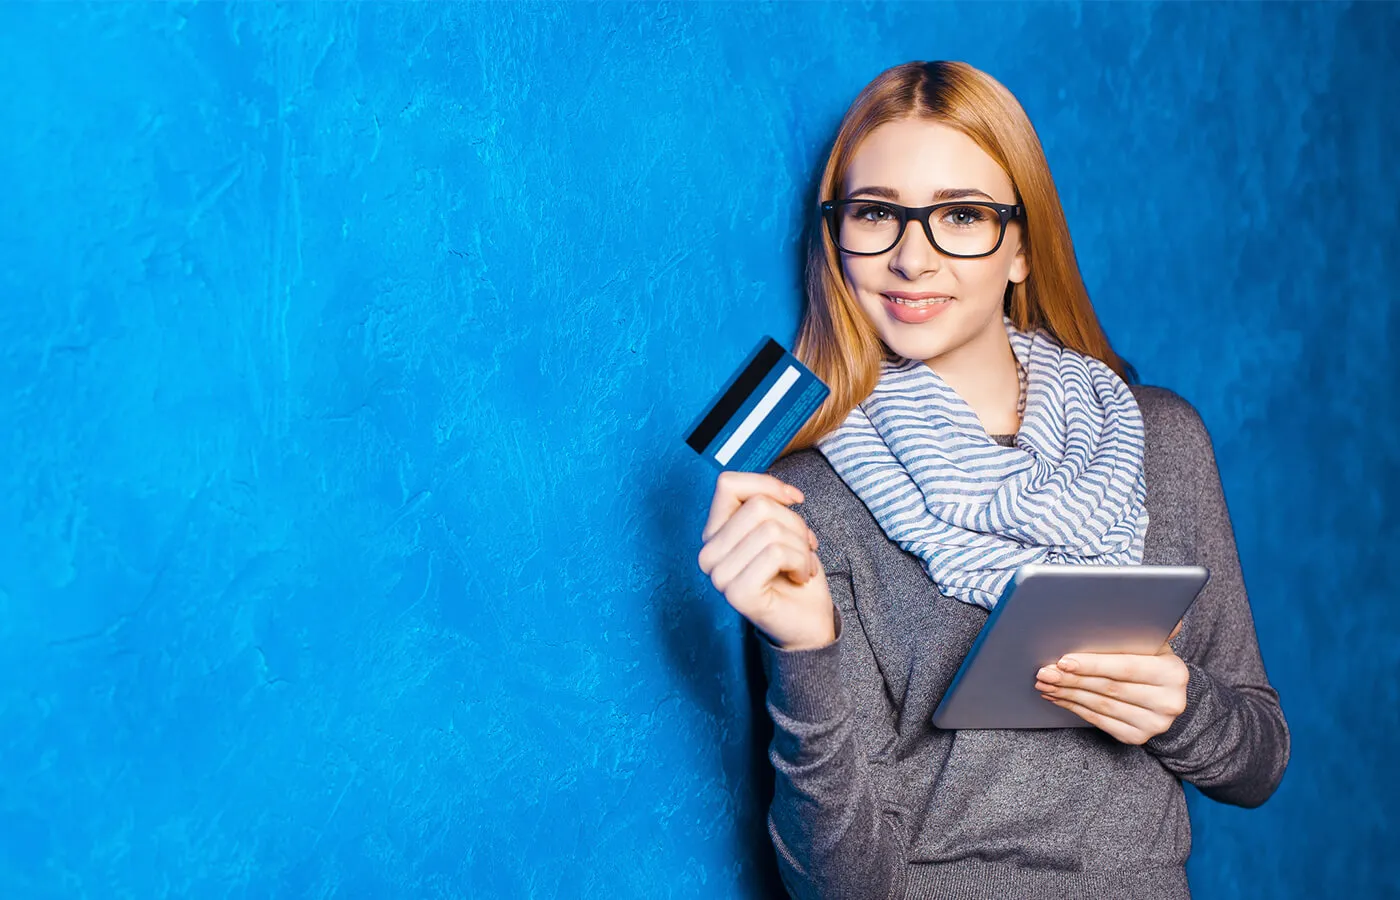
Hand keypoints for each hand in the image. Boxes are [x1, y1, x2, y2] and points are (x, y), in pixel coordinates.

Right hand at [696, 470, 835, 650]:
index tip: (795, 500)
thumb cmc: (793, 571)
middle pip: (758, 506)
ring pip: (770, 529)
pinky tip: (800, 577)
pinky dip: (800, 562)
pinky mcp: (737, 594)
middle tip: (803, 547)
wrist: (808, 621)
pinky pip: (776, 554)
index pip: (727, 484)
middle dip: (794, 523)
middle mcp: (708, 554)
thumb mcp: (781, 526)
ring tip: (803, 564)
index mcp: (714, 534)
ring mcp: (719, 576)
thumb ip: (769, 504)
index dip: (767, 484)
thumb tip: (785, 493)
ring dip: (801, 546)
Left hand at [1034, 620, 1187, 744]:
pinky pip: (1098, 721)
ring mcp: (1154, 723)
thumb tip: (1128, 601)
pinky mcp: (1137, 737)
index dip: (1092, 664)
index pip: (1125, 668)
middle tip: (1044, 672)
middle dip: (1071, 679)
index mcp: (1173, 673)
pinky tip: (1058, 696)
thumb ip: (1141, 627)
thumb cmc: (1149, 660)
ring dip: (1067, 693)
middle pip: (1108, 688)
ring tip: (1045, 683)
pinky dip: (1074, 707)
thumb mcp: (1152, 643)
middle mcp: (1169, 701)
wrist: (1165, 695)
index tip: (1064, 660)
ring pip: (1100, 706)